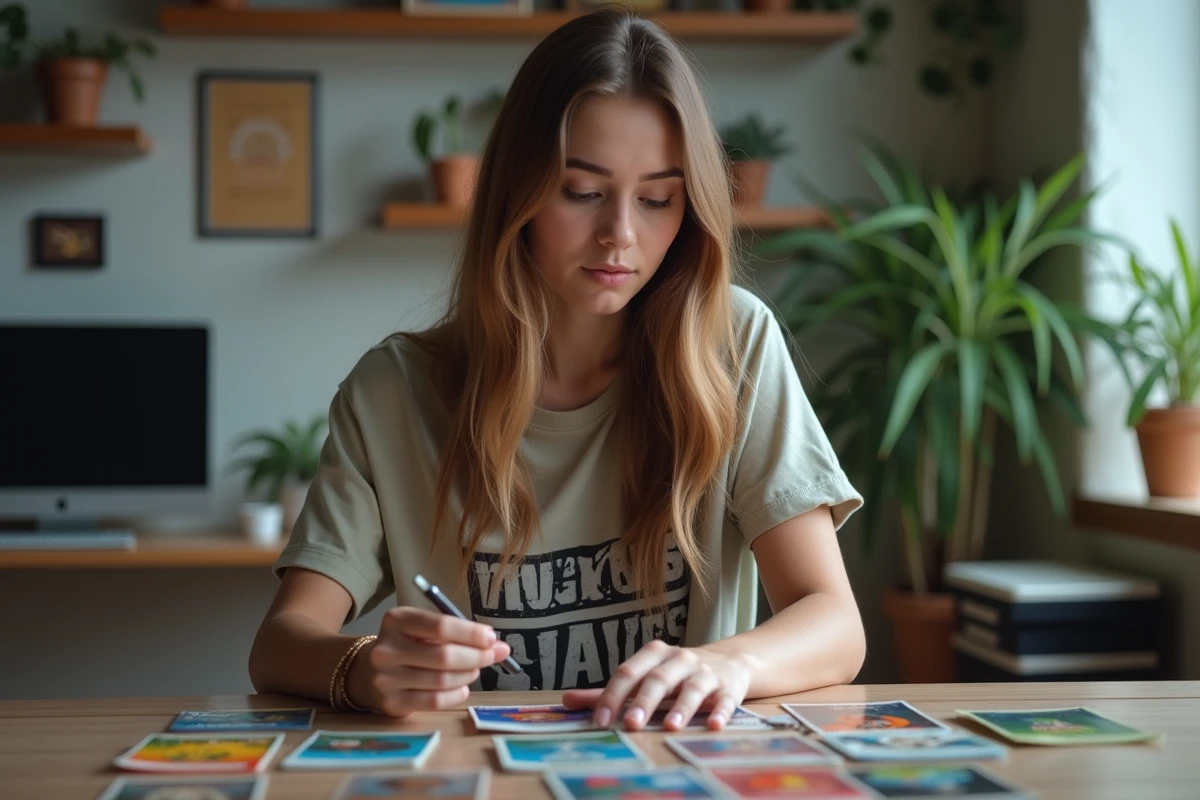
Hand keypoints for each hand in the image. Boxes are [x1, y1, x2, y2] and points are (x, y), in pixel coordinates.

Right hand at [345, 607, 510, 717]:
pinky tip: (462, 687)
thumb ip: (458, 634)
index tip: (491, 638)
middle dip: (476, 656)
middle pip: (443, 655)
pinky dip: (456, 694)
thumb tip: (499, 647)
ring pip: (442, 680)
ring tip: (474, 670)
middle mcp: (387, 649)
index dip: (470, 633)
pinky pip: (434, 701)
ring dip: (468, 675)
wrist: (366, 672)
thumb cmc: (407, 645)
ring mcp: (386, 678)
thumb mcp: (423, 629)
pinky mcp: (391, 703)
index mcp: (396, 620)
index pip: (440, 626)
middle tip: (492, 655)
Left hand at [561, 639, 752, 731]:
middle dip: (644, 701)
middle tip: (630, 724)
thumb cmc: (677, 674)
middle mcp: (679, 660)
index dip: (613, 696)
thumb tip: (566, 700)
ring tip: (671, 726)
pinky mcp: (729, 687)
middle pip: (658, 679)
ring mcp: (706, 672)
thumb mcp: (644, 675)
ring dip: (682, 707)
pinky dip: (719, 711)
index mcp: (654, 655)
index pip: (628, 672)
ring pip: (692, 688)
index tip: (600, 721)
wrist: (731, 661)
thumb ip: (608, 691)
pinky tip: (713, 725)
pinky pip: (725, 699)